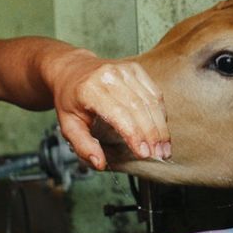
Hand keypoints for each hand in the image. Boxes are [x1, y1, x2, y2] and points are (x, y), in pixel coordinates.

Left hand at [47, 49, 169, 169]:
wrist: (73, 69)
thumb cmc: (71, 98)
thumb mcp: (68, 125)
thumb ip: (83, 145)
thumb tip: (100, 163)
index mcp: (90, 89)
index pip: (119, 114)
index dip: (135, 135)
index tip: (144, 153)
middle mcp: (109, 76)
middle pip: (139, 108)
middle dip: (152, 135)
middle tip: (159, 155)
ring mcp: (125, 70)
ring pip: (151, 100)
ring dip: (160, 126)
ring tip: (164, 147)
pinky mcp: (136, 69)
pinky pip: (155, 92)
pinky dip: (161, 112)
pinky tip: (161, 129)